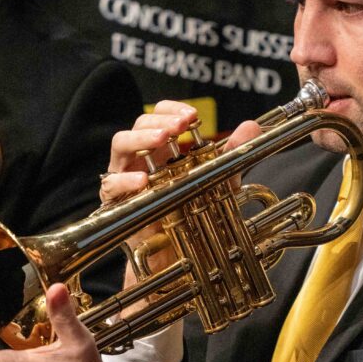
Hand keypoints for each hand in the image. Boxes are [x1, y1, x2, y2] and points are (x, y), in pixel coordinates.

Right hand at [100, 100, 262, 203]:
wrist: (174, 252)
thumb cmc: (190, 211)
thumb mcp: (217, 178)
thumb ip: (231, 152)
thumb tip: (251, 125)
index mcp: (161, 147)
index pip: (159, 115)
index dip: (172, 110)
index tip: (192, 116)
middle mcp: (140, 156)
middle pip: (139, 124)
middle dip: (161, 120)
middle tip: (182, 124)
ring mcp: (125, 174)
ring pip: (121, 144)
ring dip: (142, 138)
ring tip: (164, 138)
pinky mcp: (116, 199)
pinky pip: (111, 184)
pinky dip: (125, 180)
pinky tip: (143, 181)